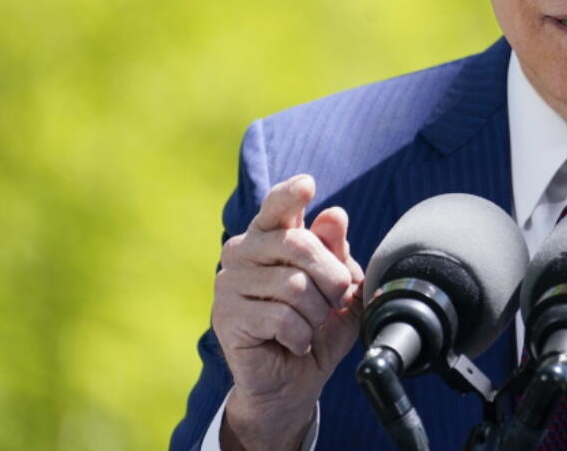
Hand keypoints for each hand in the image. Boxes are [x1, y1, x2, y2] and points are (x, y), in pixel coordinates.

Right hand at [212, 175, 363, 450]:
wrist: (294, 381)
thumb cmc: (317, 327)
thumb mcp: (340, 288)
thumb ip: (337, 252)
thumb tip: (334, 215)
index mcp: (271, 237)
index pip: (277, 206)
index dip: (291, 194)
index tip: (307, 185)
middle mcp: (244, 252)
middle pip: (298, 244)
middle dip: (331, 277)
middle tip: (335, 301)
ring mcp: (229, 283)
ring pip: (294, 285)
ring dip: (317, 312)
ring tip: (311, 326)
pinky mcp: (226, 317)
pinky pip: (281, 317)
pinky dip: (301, 335)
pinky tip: (294, 342)